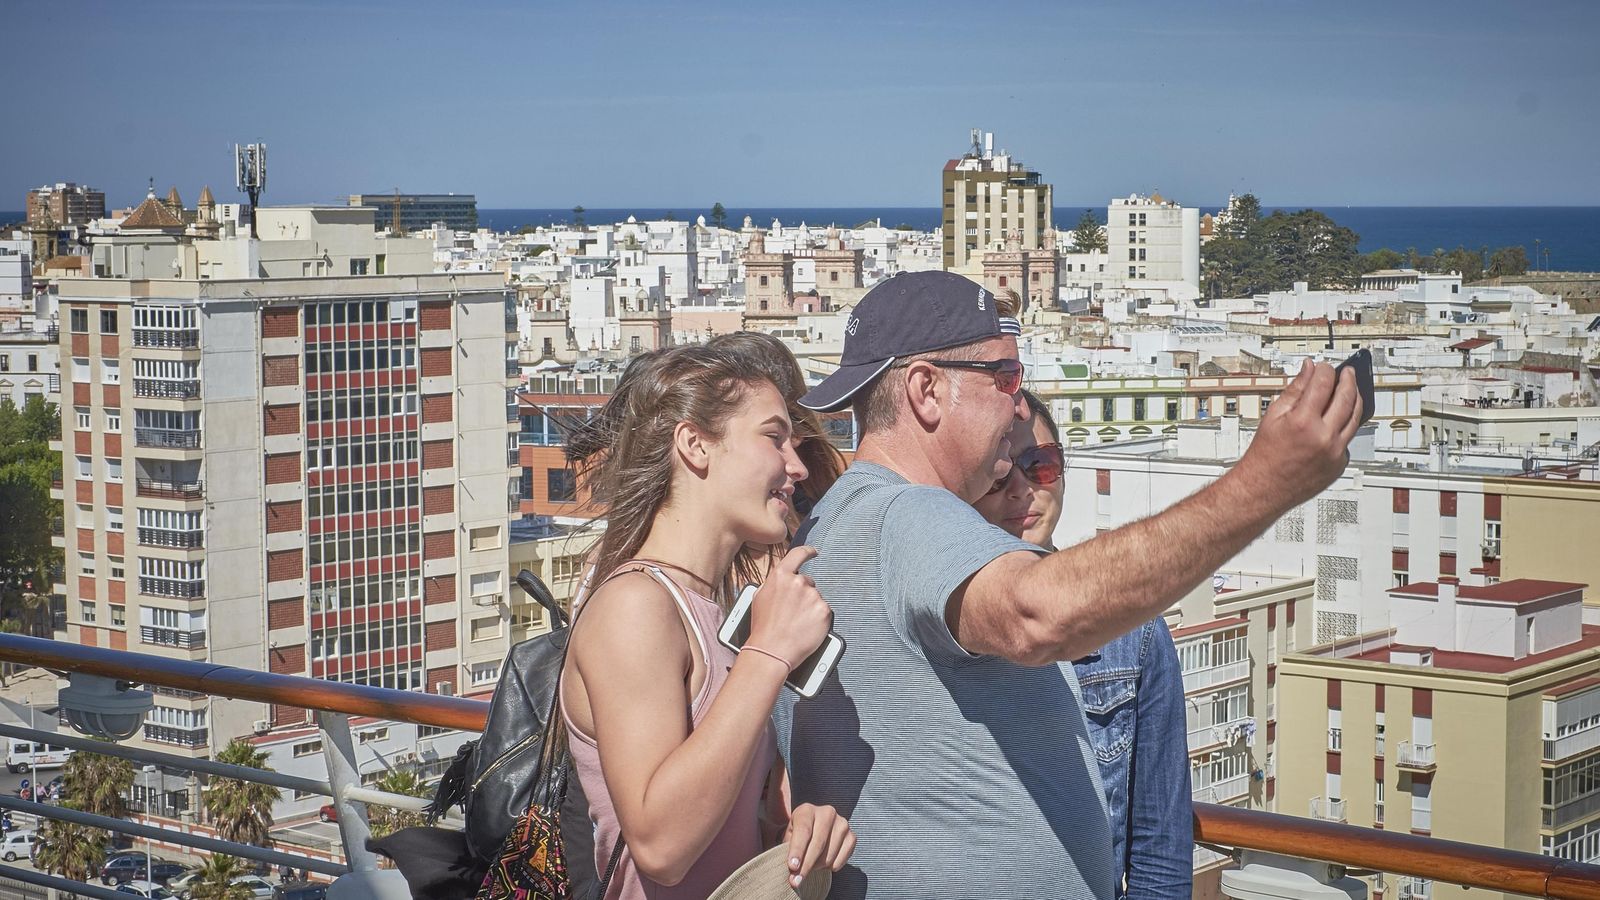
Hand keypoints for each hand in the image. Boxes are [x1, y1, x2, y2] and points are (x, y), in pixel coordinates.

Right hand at [747, 546, 830, 667]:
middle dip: (803, 595)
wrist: (771, 652)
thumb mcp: (759, 599)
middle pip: (807, 582)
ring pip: (816, 599)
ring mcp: (812, 596)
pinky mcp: (824, 611)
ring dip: (810, 609)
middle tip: (794, 613)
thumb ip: (774, 585)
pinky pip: (824, 612)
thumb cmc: (762, 629)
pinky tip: (807, 629)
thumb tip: (783, 582)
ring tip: (797, 624)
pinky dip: (818, 620)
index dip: (807, 552)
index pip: (797, 555)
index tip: (813, 552)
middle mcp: (798, 582)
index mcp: (780, 576)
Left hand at [784, 803, 855, 887]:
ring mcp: (842, 824)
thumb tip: (793, 871)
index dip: (798, 850)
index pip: (803, 830)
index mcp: (807, 810)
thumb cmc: (798, 837)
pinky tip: (823, 863)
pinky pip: (841, 859)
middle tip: (796, 881)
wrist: (815, 832)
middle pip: (818, 844)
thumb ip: (789, 851)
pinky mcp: (852, 836)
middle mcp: (827, 812)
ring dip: (817, 867)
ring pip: (829, 855)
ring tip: (810, 866)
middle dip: (806, 865)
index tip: (792, 867)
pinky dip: (831, 867)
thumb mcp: (789, 838)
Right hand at [1235, 360, 1362, 510]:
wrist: (1264, 488)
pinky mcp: (1340, 464)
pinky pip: (1349, 438)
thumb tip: (1308, 370)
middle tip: (1347, 372)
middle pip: (1347, 397)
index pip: (1324, 383)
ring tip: (1351, 390)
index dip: (1325, 370)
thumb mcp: (1273, 416)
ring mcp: (1335, 453)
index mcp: (1303, 422)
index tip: (1323, 367)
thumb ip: (1295, 390)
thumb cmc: (1264, 456)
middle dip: (1348, 380)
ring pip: (1356, 418)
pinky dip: (1345, 426)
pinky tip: (1337, 420)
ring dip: (1356, 399)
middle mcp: (1323, 437)